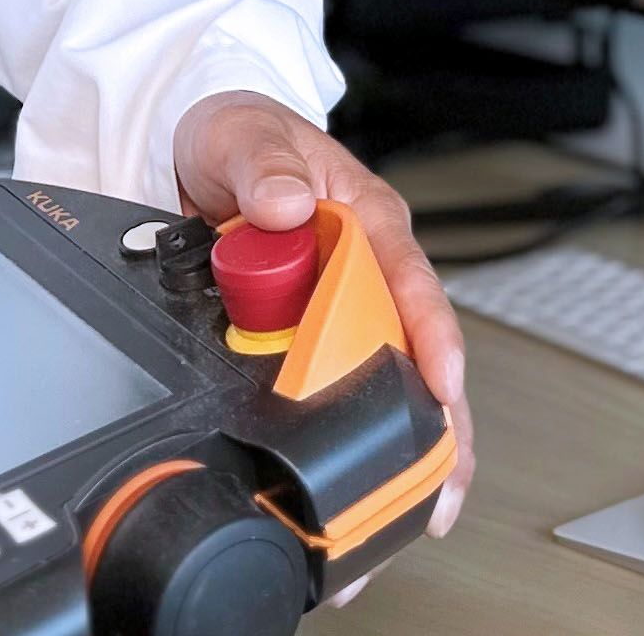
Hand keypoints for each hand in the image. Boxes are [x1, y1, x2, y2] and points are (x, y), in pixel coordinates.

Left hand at [170, 90, 475, 546]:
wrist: (197, 155)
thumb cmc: (237, 137)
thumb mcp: (240, 134)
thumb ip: (262, 163)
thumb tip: (284, 202)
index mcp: (364, 218)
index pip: (408, 278)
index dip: (430, 333)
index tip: (443, 381)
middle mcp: (366, 269)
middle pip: (416, 350)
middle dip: (440, 420)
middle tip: (445, 483)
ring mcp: (342, 308)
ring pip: (393, 381)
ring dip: (410, 445)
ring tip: (426, 509)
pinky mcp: (313, 338)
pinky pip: (345, 390)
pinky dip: (362, 439)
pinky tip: (374, 490)